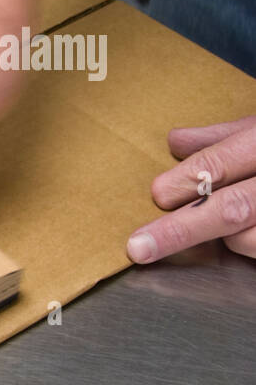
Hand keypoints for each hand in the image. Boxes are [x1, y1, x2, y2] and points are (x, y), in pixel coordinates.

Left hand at [127, 116, 255, 262]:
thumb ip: (222, 137)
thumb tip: (175, 141)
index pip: (218, 165)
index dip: (184, 182)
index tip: (156, 194)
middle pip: (230, 210)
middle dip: (178, 230)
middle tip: (139, 247)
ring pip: (244, 238)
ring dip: (223, 236)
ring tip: (226, 221)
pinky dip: (244, 245)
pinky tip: (244, 231)